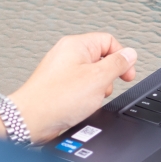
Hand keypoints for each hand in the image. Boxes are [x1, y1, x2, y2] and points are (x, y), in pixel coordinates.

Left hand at [9, 33, 136, 143]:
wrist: (31, 120)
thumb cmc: (57, 98)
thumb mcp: (98, 79)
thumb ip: (117, 64)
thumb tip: (130, 54)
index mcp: (76, 44)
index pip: (109, 41)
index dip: (122, 58)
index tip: (127, 74)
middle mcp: (67, 54)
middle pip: (101, 59)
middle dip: (108, 77)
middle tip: (105, 89)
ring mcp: (61, 70)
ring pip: (92, 75)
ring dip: (97, 89)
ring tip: (89, 99)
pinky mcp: (58, 85)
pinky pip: (81, 87)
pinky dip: (85, 96)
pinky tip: (80, 106)